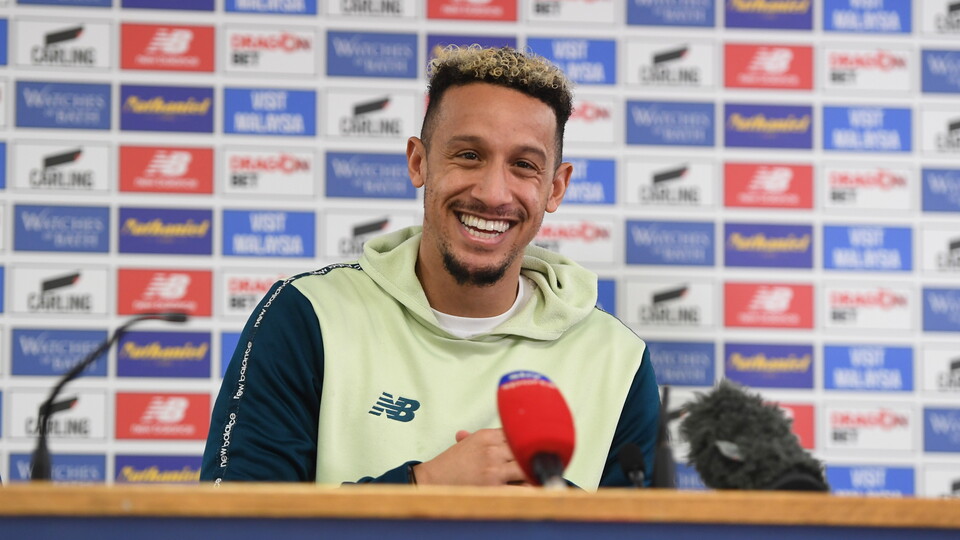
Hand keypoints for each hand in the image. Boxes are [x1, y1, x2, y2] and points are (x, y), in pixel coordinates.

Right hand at [412, 428, 528, 485]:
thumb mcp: (465, 445)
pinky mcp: (493, 487)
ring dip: (533, 473)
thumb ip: (476, 438)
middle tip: (542, 463)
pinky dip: (529, 490)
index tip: (537, 446)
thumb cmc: (449, 464)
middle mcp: (493, 450)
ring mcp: (494, 468)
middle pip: (527, 448)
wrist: (432, 480)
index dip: (529, 440)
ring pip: (527, 467)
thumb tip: (469, 433)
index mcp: (487, 436)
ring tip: (538, 477)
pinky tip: (532, 490)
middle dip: (535, 456)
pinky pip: (521, 489)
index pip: (518, 433)